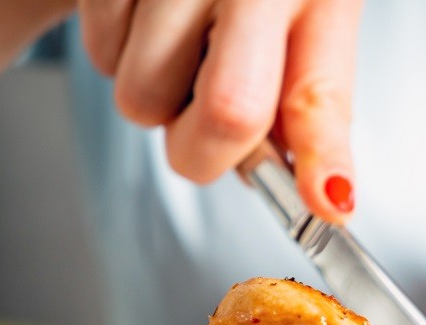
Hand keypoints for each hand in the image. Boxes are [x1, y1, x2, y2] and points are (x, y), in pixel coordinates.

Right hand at [79, 0, 361, 221]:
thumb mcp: (317, 16)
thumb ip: (316, 106)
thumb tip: (328, 197)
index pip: (310, 97)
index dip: (320, 162)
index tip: (325, 204)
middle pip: (221, 116)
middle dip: (209, 146)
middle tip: (216, 110)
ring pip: (140, 99)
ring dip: (158, 96)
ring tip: (187, 44)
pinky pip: (97, 53)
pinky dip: (120, 52)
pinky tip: (153, 15)